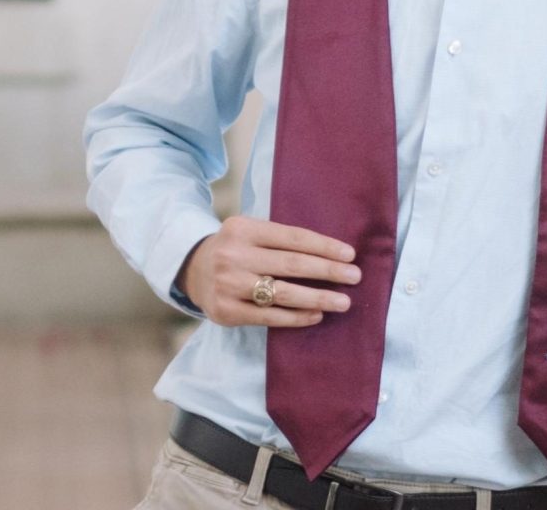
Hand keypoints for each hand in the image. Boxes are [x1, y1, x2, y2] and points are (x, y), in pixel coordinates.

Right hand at [176, 215, 359, 327]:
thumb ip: (281, 239)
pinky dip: (296, 317)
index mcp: (244, 228)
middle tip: (355, 277)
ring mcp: (228, 285)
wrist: (192, 269)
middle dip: (328, 271)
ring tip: (343, 301)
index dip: (324, 246)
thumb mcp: (251, 232)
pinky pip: (269, 317)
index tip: (350, 254)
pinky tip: (316, 314)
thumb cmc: (237, 248)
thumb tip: (333, 253)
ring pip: (283, 293)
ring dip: (318, 298)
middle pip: (292, 264)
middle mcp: (234, 255)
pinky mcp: (225, 312)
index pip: (293, 237)